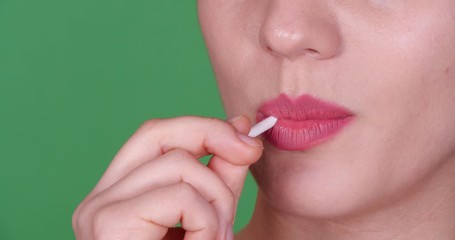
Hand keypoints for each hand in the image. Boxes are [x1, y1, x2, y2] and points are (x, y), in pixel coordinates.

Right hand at [72, 115, 262, 239]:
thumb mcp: (208, 217)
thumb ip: (221, 176)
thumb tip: (241, 126)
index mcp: (120, 195)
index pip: (157, 135)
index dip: (204, 127)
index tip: (246, 135)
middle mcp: (100, 198)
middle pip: (159, 133)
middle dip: (213, 135)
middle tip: (251, 153)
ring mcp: (99, 210)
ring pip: (180, 165)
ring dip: (218, 202)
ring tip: (217, 238)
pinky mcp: (108, 225)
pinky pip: (181, 198)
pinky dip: (208, 224)